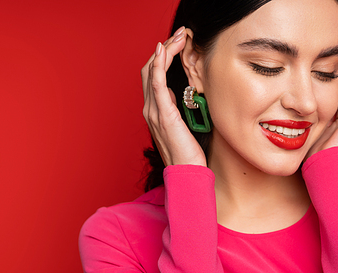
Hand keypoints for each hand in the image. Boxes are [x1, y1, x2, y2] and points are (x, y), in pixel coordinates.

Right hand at [141, 27, 206, 166]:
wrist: (186, 174)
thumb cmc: (187, 153)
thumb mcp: (183, 125)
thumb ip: (177, 109)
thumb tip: (183, 94)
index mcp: (155, 110)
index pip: (154, 75)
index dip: (163, 57)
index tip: (178, 43)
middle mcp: (150, 108)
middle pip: (150, 69)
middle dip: (164, 48)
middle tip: (179, 34)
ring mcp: (154, 111)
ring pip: (152, 72)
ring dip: (165, 51)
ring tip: (178, 37)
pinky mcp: (163, 115)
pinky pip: (157, 84)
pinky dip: (159, 65)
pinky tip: (165, 51)